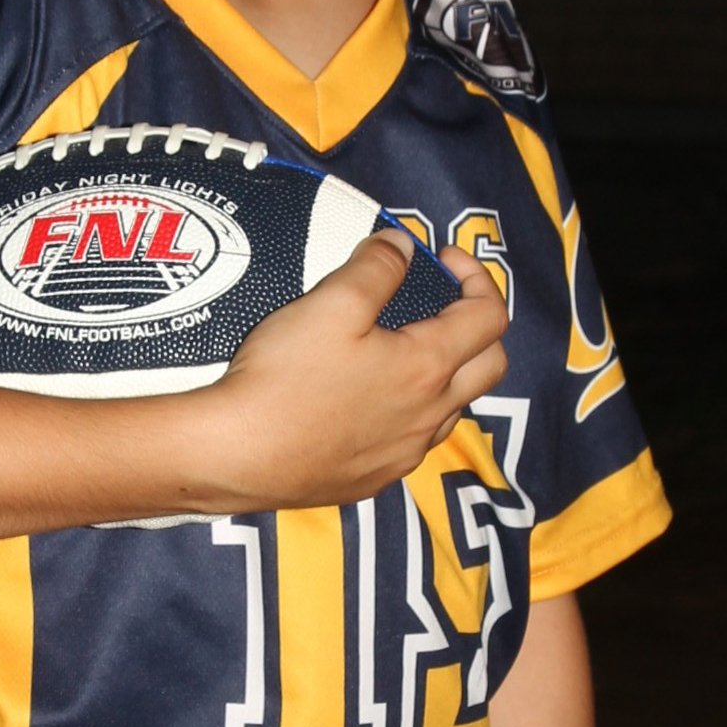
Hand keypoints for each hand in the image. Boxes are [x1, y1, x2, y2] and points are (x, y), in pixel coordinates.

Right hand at [202, 235, 507, 511]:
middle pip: (490, 367)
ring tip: (402, 349)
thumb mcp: (332, 303)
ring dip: (445, 373)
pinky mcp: (375, 479)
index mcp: (428, 368)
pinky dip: (408, 411)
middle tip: (440, 303)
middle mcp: (429, 416)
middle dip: (478, 326)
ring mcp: (404, 454)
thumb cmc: (284, 378)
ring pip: (451, 407)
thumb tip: (402, 247)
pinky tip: (367, 400)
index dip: (476, 277)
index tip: (442, 259)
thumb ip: (377, 267)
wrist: (236, 455)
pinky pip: (412, 440)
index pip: (489, 317)